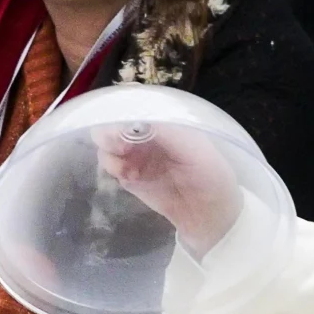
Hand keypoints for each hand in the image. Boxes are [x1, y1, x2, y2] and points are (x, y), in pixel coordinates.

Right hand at [92, 123, 241, 254]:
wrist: (207, 211)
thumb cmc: (209, 173)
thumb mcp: (193, 146)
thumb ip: (165, 130)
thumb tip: (132, 117)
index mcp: (163, 118)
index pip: (132, 102)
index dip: (121, 112)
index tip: (122, 129)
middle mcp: (145, 131)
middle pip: (111, 120)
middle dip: (109, 133)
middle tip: (121, 150)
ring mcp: (135, 152)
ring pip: (105, 142)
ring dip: (110, 153)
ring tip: (127, 168)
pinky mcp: (128, 173)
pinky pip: (108, 163)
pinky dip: (113, 168)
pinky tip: (131, 177)